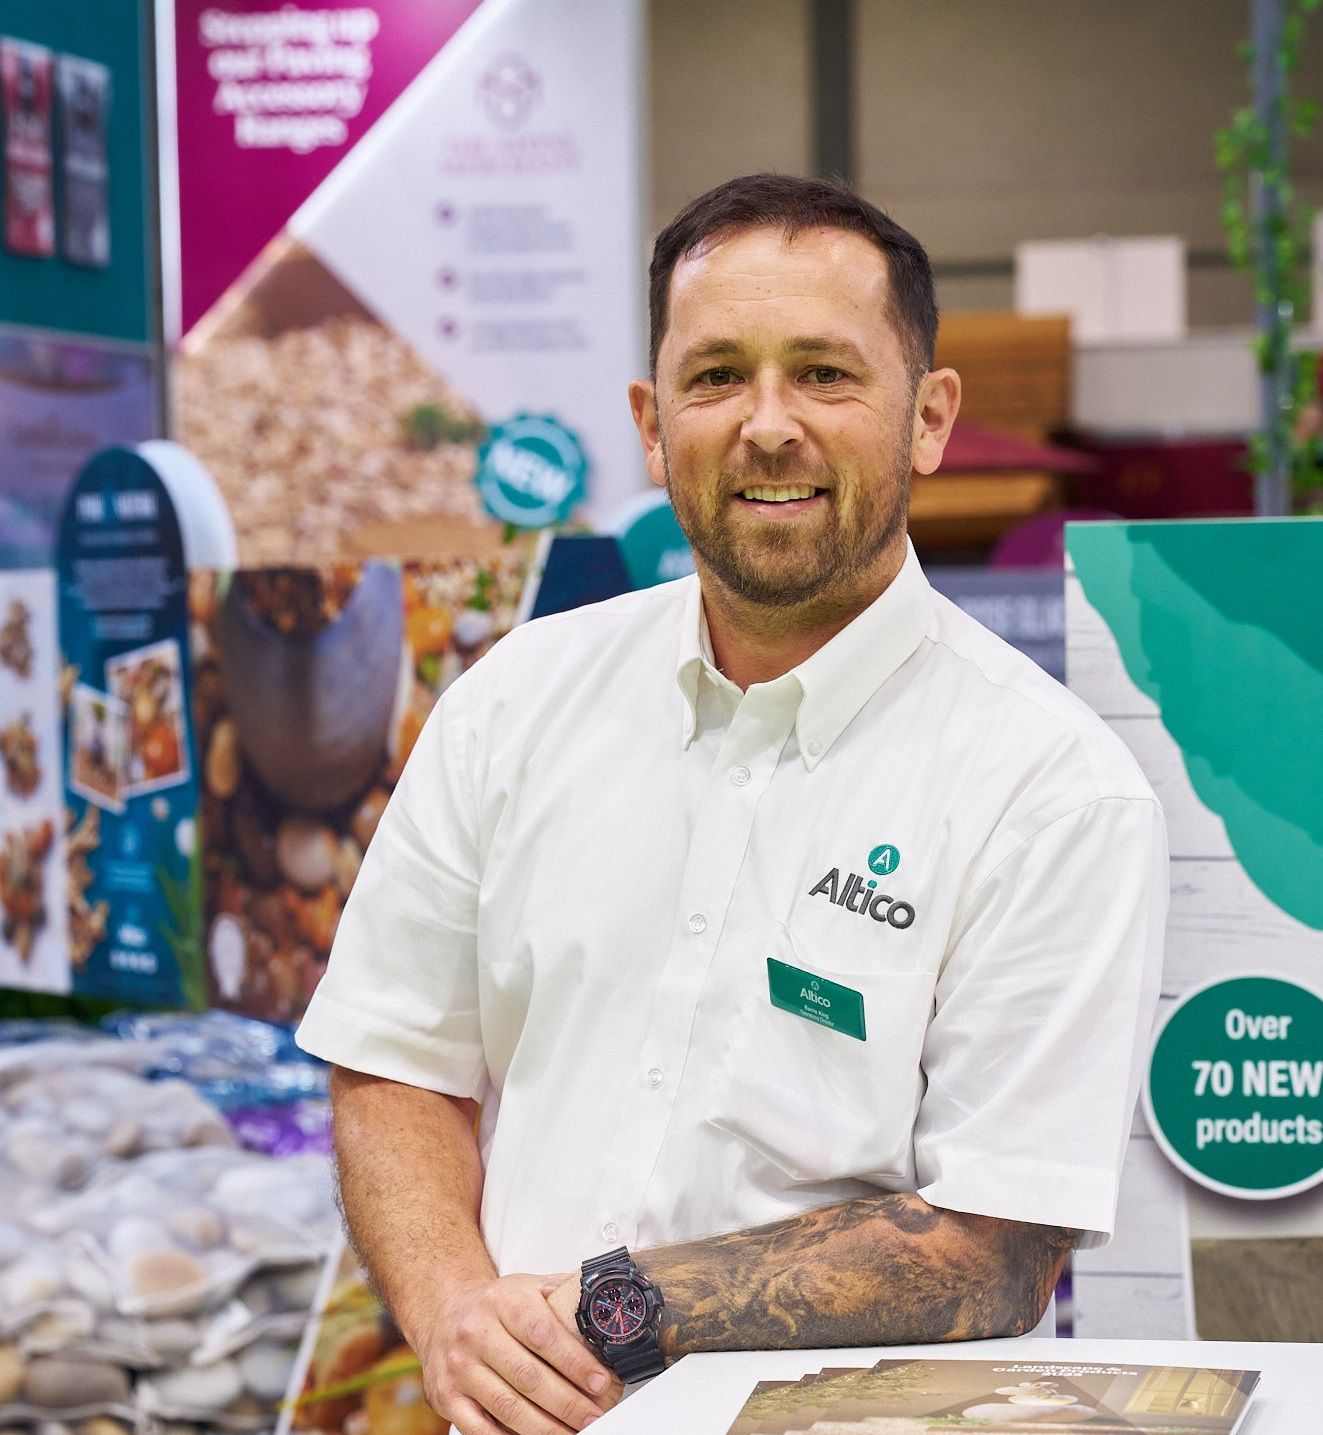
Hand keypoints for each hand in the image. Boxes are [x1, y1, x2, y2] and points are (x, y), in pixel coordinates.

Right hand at [414, 1271, 620, 1434]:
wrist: (445, 1313)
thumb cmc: (497, 1304)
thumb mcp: (529, 1286)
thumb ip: (564, 1295)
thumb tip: (606, 1310)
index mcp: (503, 1301)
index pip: (543, 1334)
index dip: (574, 1362)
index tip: (600, 1381)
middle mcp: (477, 1332)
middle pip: (528, 1376)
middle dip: (567, 1403)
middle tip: (594, 1416)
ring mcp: (460, 1367)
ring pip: (507, 1406)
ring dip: (545, 1427)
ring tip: (572, 1433)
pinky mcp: (447, 1396)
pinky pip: (479, 1429)